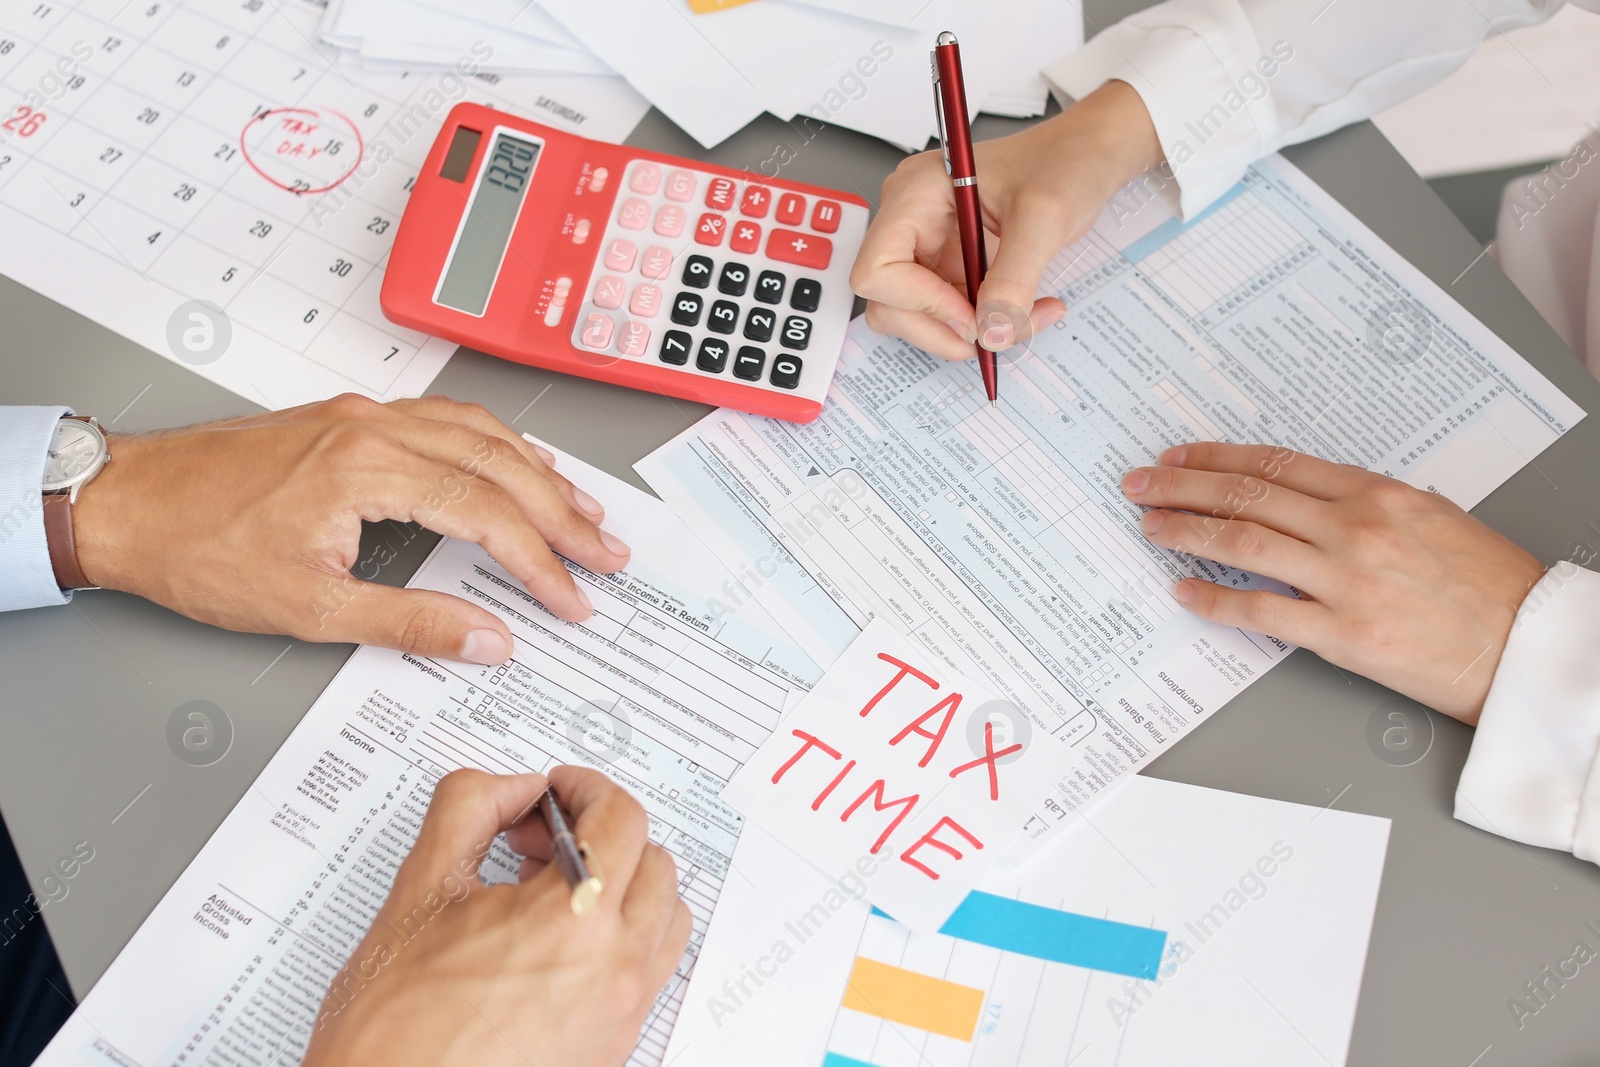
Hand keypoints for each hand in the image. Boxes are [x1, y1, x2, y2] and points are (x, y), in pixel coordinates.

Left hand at [72, 394, 628, 663]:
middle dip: (564, 513)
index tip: (575, 599)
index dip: (543, 563)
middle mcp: (376, 428)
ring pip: (481, 432)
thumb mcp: (308, 607)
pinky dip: (497, 445)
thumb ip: (411, 622)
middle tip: (609, 552)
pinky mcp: (352, 419)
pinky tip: (515, 462)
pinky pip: (449, 419)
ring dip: (540, 473)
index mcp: (369, 469)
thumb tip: (487, 639)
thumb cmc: (197, 549)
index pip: (488, 514)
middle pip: (501, 464)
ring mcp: (365, 416)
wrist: (126, 502)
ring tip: (583, 509)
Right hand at [304, 767, 690, 1066]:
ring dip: (624, 887)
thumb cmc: (393, 1029)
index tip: (558, 792)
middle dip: (603, 835)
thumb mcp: (420, 890)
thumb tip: (514, 788)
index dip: (585, 789)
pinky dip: (621, 940)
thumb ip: (470, 809)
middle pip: (653, 864)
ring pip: (663, 920)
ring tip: (556, 890)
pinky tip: (559, 942)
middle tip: (543, 838)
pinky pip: (648, 973)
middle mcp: (613, 970)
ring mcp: (619, 1015)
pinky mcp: (612, 1049)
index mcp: (572, 920)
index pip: (621, 819)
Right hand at [851, 79, 1162, 360]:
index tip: (970, 315)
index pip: (877, 271)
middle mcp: (910, 222)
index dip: (918, 304)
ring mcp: (928, 248)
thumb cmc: (1065, 161)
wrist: (1088, 156)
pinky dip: (987, 325)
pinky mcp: (949, 268)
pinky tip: (1025, 310)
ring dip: (970, 333)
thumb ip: (1014, 280)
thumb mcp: (1044, 218)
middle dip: (945, 328)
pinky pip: (951, 316)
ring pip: (918, 319)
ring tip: (1025, 317)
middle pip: (889, 305)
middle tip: (998, 329)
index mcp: (915, 194)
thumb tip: (991, 333)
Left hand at [1121, 443, 1546, 723]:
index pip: (1275, 465)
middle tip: (1141, 485)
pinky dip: (1213, 600)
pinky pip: (1259, 611)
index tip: (1180, 458)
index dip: (1217, 458)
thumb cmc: (1487, 585)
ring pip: (1244, 543)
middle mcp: (1355, 528)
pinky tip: (1184, 593)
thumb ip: (1364, 505)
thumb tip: (1305, 500)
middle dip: (1183, 487)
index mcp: (1376, 494)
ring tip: (1152, 527)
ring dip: (1186, 532)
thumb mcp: (1429, 518)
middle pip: (1247, 495)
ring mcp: (1346, 580)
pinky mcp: (1343, 634)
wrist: (1526, 644)